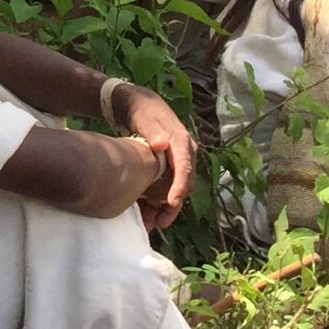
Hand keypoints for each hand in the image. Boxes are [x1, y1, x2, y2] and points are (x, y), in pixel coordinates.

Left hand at [118, 87, 195, 228]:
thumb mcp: (145, 118)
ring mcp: (181, 162)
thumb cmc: (143, 111)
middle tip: (158, 223)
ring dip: (166, 208)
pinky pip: (170, 188)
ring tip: (151, 223)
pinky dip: (160, 201)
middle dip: (172, 206)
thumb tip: (160, 143)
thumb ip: (152, 130)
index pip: (184, 168)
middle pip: (184, 185)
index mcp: (182, 143)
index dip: (179, 187)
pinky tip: (148, 213)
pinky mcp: (173, 167)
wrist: (142, 105)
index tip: (172, 203)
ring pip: (177, 190)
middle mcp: (186, 154)